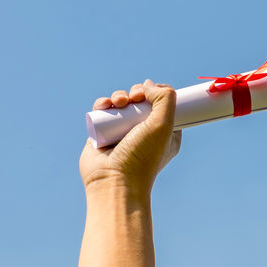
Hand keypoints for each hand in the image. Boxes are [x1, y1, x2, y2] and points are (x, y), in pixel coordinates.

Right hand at [79, 79, 181, 198]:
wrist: (114, 180)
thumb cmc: (143, 156)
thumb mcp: (164, 124)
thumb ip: (165, 98)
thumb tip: (150, 85)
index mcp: (164, 131)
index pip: (163, 103)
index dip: (157, 92)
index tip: (152, 91)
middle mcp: (143, 131)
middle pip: (141, 100)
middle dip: (137, 91)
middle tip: (135, 97)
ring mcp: (121, 131)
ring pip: (121, 102)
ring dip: (119, 95)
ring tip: (119, 102)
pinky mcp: (101, 133)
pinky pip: (102, 111)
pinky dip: (103, 103)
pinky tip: (105, 105)